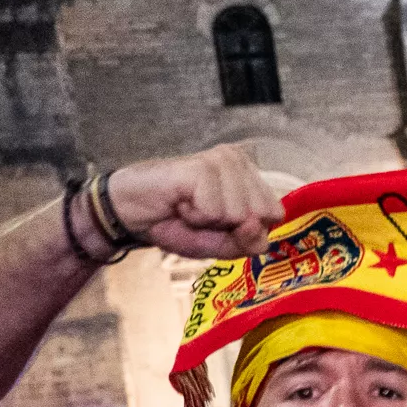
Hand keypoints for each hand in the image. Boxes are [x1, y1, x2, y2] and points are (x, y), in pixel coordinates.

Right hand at [104, 145, 286, 259]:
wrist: (131, 214)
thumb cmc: (176, 224)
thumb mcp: (222, 245)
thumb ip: (249, 242)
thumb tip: (256, 224)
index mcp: (249, 175)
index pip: (275, 214)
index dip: (247, 230)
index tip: (219, 223)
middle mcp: (239, 161)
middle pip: (263, 215)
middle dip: (230, 227)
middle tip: (201, 213)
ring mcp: (222, 161)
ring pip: (240, 214)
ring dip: (209, 220)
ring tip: (189, 206)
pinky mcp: (202, 167)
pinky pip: (215, 211)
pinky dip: (195, 216)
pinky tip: (180, 201)